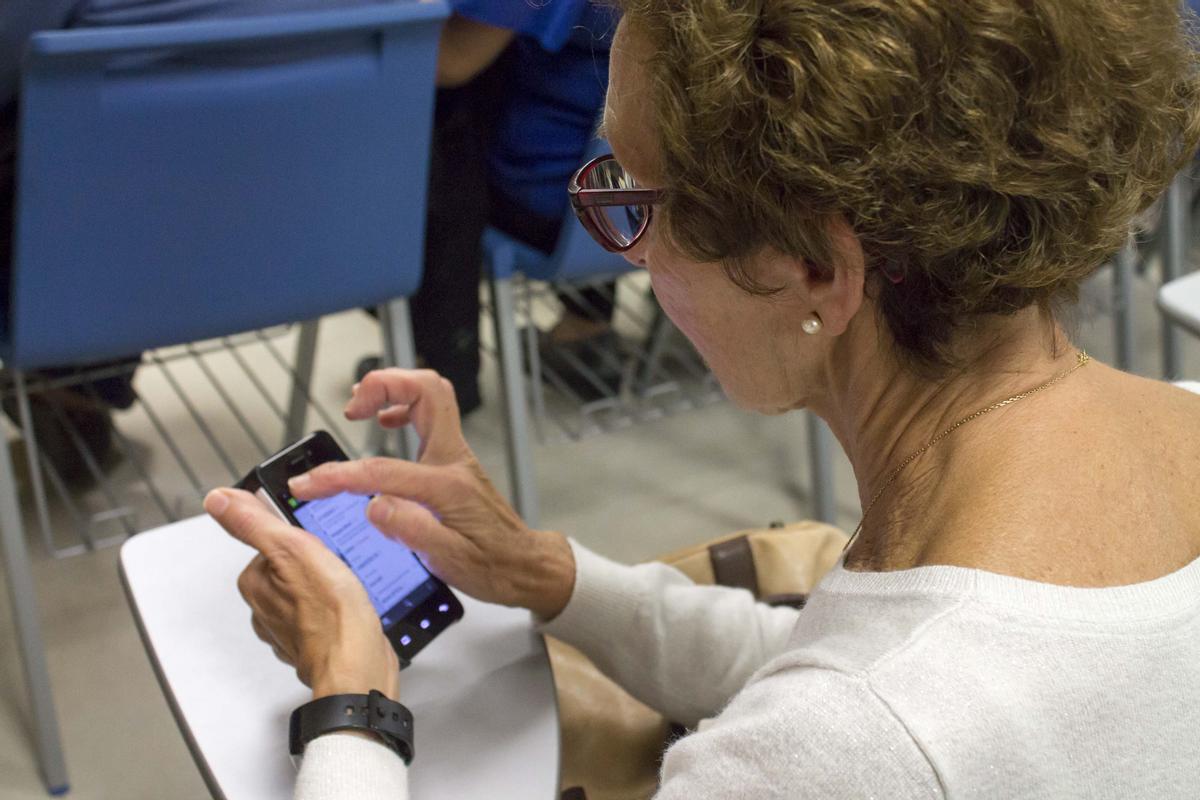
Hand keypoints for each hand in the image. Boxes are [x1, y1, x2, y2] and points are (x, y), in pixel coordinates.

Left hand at [204, 488, 399, 700]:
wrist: (358, 665)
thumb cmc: (331, 615)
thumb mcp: (292, 550)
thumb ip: (253, 522)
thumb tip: (219, 499)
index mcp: (254, 582)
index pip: (273, 540)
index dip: (301, 537)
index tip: (318, 544)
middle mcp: (264, 607)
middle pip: (291, 565)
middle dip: (314, 562)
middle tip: (335, 567)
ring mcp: (287, 628)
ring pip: (306, 591)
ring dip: (325, 587)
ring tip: (343, 589)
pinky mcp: (312, 642)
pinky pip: (321, 614)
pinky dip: (333, 609)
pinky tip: (347, 609)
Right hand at [288, 368, 575, 619]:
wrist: (524, 565)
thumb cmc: (493, 565)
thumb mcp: (450, 561)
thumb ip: (413, 531)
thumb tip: (375, 505)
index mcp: (448, 485)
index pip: (383, 469)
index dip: (338, 475)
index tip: (308, 484)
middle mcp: (455, 460)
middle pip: (427, 391)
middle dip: (383, 385)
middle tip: (351, 407)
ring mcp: (456, 455)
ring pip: (430, 395)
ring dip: (393, 389)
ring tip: (359, 408)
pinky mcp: (453, 460)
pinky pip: (429, 415)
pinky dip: (402, 407)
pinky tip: (384, 425)